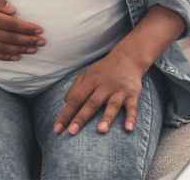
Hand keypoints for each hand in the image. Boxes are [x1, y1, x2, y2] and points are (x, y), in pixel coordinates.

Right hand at [0, 0, 44, 60]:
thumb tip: (12, 10)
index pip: (10, 24)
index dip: (26, 28)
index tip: (39, 30)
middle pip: (8, 38)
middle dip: (27, 41)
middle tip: (42, 42)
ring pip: (1, 49)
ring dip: (19, 50)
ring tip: (33, 50)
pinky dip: (4, 57)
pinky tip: (16, 56)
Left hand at [53, 5, 185, 135]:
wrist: (128, 58)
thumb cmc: (104, 70)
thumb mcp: (87, 75)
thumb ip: (75, 90)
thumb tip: (64, 108)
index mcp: (91, 80)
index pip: (75, 99)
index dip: (66, 114)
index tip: (57, 129)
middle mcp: (105, 86)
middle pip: (92, 103)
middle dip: (81, 118)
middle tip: (72, 132)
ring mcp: (119, 91)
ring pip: (112, 106)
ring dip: (107, 118)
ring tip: (101, 131)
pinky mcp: (132, 94)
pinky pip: (132, 108)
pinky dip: (131, 118)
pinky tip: (128, 129)